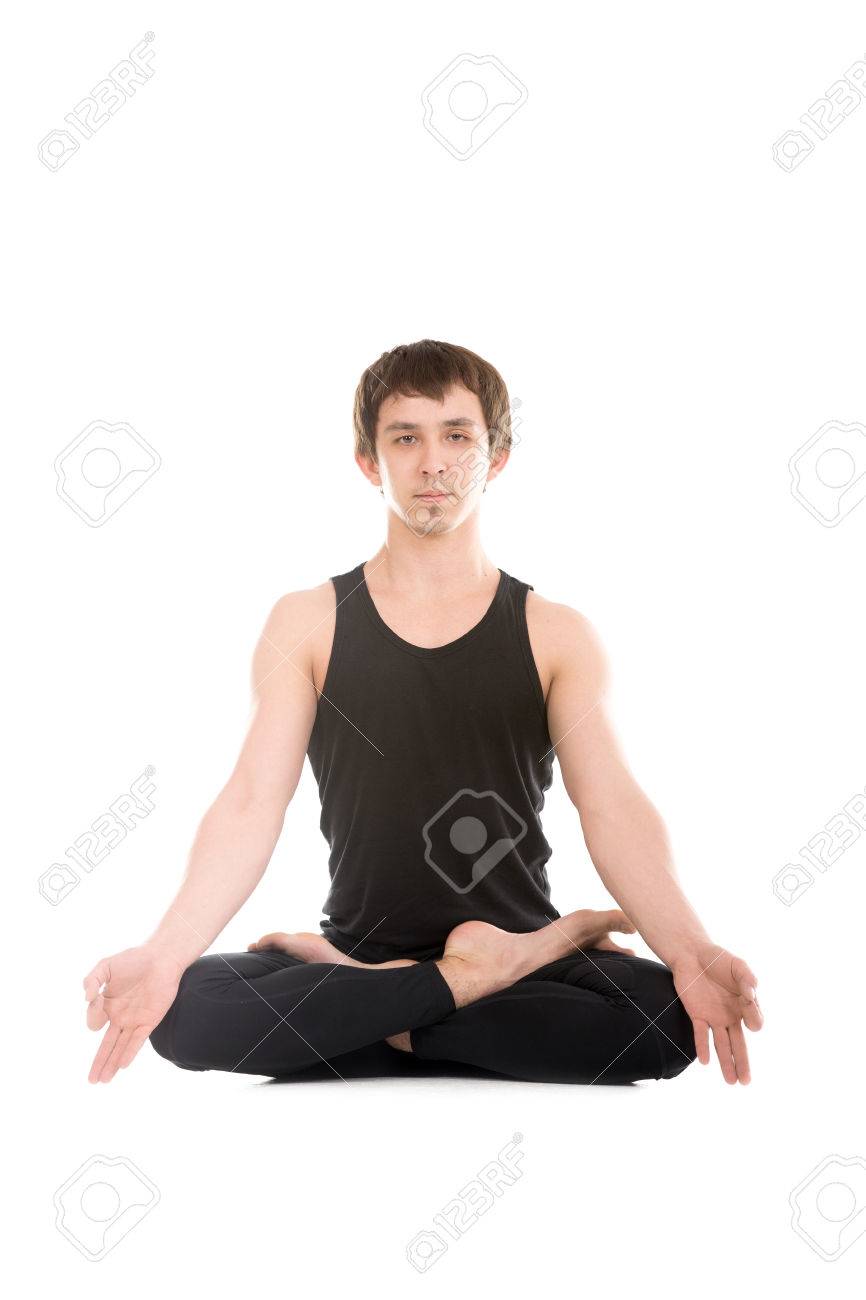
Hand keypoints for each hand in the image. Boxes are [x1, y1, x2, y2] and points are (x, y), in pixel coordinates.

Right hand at [83, 945, 186, 1083]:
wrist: (161, 957)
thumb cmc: (134, 959)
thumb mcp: (106, 966)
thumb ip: (92, 979)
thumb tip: (86, 998)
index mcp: (108, 1004)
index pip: (94, 1021)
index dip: (92, 1013)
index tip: (95, 998)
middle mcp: (120, 1016)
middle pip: (107, 1044)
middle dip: (98, 1062)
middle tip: (91, 1081)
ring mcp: (135, 1020)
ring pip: (121, 1047)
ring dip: (112, 1064)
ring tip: (103, 1081)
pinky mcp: (149, 1020)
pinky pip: (138, 1040)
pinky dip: (130, 1052)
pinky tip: (122, 1065)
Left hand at [671, 942, 763, 1084]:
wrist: (691, 954)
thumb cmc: (718, 959)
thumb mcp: (737, 965)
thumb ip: (747, 978)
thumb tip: (752, 993)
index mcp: (744, 1005)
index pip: (754, 1020)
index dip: (754, 1016)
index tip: (749, 1004)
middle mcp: (730, 1016)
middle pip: (738, 1044)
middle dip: (742, 1063)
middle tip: (746, 1082)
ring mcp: (714, 1017)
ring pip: (721, 1044)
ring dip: (725, 1062)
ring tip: (731, 1082)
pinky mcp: (697, 1014)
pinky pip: (700, 1034)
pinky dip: (702, 1047)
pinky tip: (705, 1061)